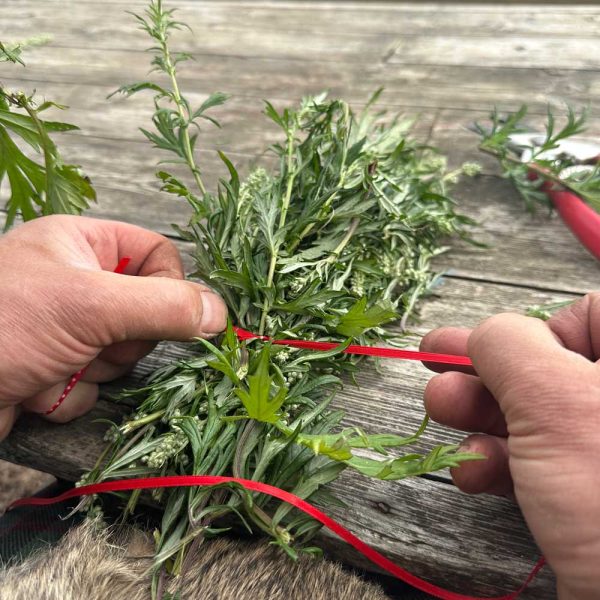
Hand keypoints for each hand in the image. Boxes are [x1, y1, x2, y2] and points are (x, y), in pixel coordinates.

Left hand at [0, 215, 226, 435]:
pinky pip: (94, 384)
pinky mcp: (55, 369)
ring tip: (53, 365)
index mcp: (84, 244)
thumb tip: (222, 313)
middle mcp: (78, 283)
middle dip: (123, 339)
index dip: (170, 287)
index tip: (164, 314)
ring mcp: (67, 329)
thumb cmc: (2, 325)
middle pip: (147, 312)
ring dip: (94, 370)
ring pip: (122, 355)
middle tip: (94, 340)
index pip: (159, 256)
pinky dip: (70, 393)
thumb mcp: (90, 305)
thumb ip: (164, 306)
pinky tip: (35, 388)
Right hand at [421, 295, 599, 598]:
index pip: (591, 314)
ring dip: (480, 416)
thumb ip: (510, 345)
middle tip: (436, 366)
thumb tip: (485, 334)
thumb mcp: (557, 402)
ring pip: (536, 416)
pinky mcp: (591, 499)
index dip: (540, 326)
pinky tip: (475, 473)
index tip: (498, 351)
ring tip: (442, 414)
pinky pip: (538, 462)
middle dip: (486, 371)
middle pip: (552, 365)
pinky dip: (499, 462)